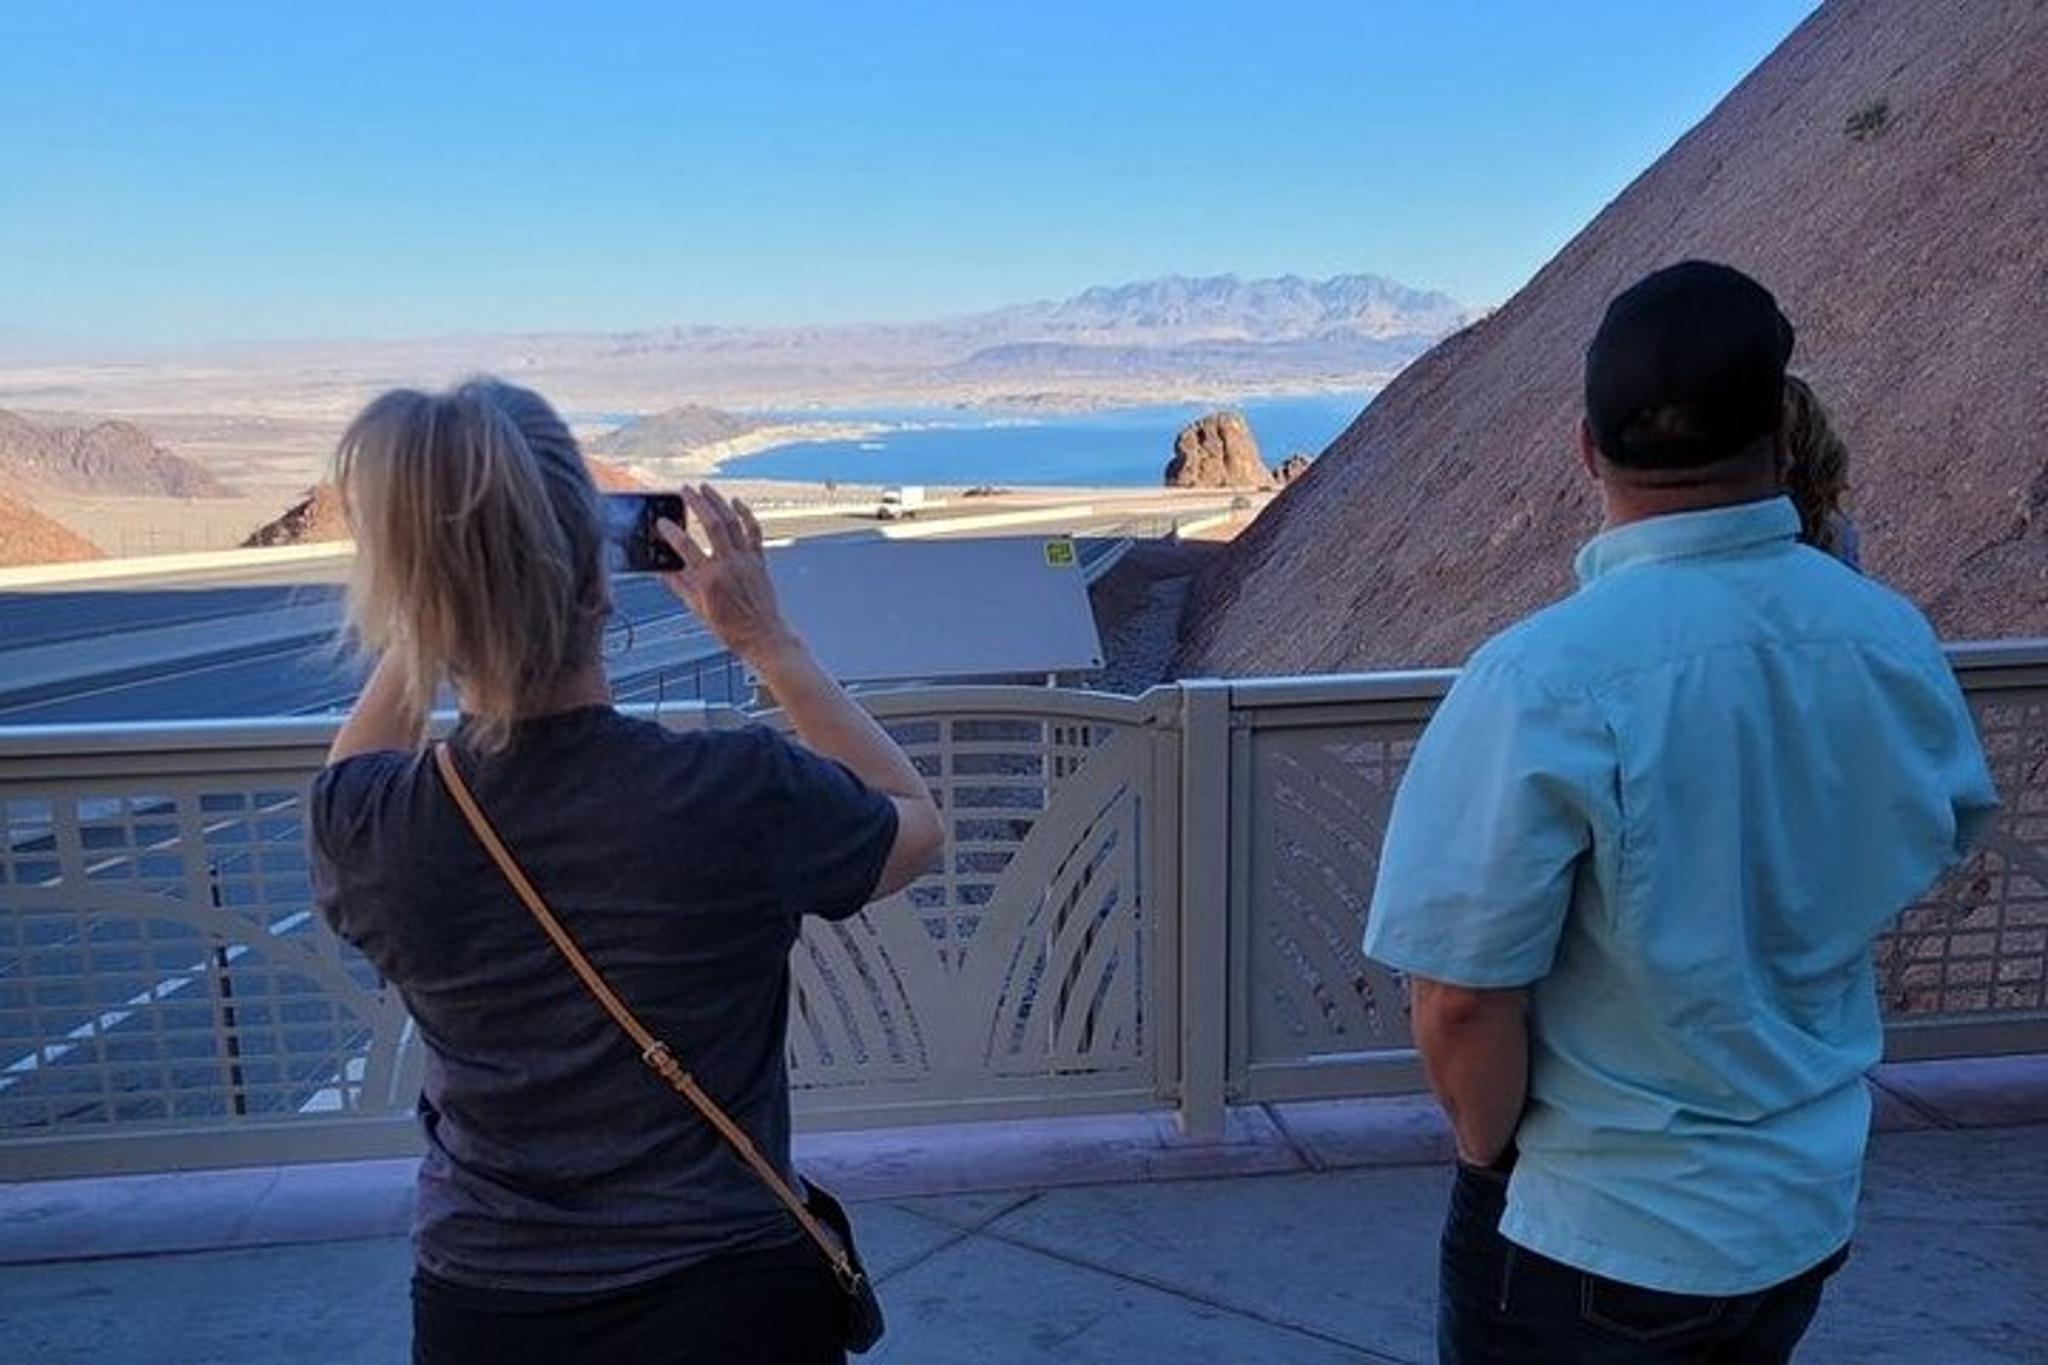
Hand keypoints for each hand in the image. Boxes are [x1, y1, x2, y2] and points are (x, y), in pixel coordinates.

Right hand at [656, 485, 799, 663]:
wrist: (763, 636)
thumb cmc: (731, 629)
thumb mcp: (698, 609)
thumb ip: (679, 586)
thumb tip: (662, 571)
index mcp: (711, 579)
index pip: (686, 548)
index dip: (672, 532)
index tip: (661, 522)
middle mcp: (730, 565)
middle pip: (713, 525)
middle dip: (697, 503)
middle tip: (684, 490)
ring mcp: (747, 560)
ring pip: (733, 522)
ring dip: (718, 502)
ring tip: (704, 489)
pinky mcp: (759, 560)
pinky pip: (754, 532)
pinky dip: (746, 514)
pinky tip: (736, 502)